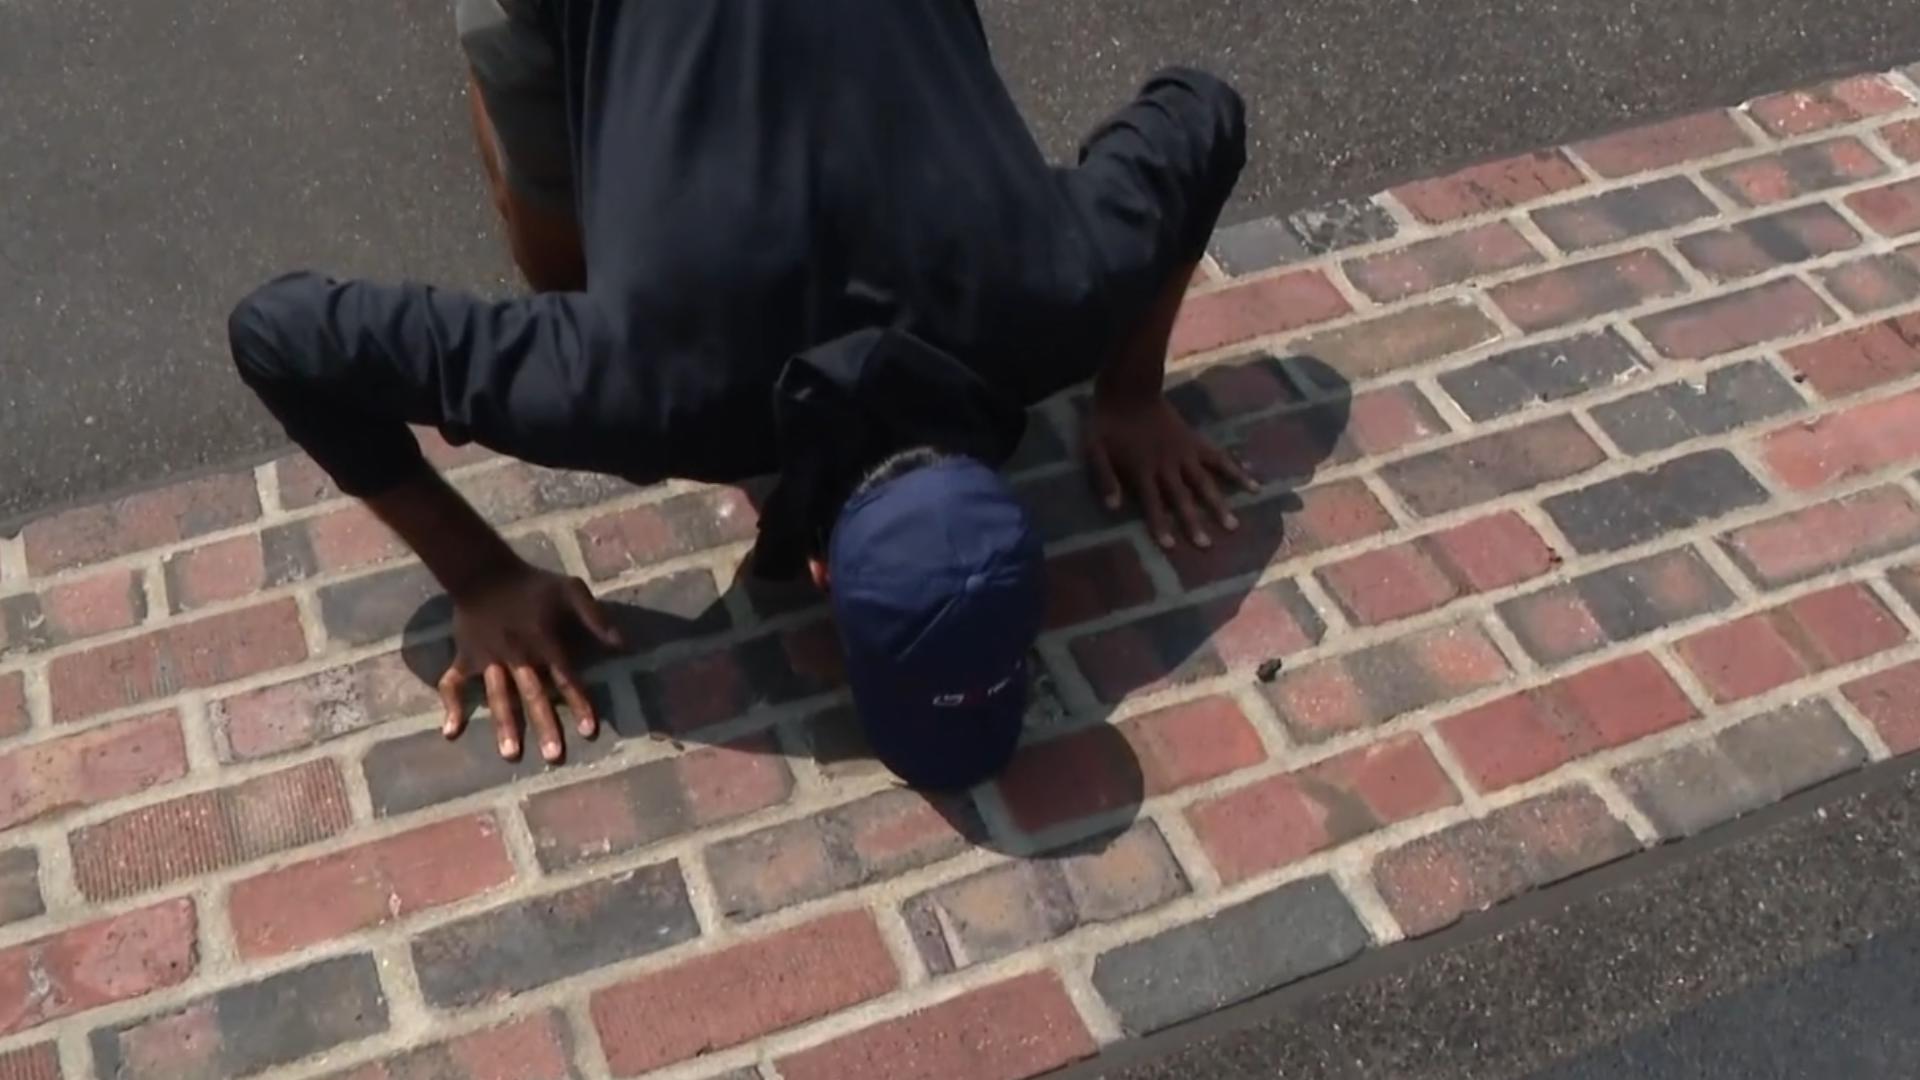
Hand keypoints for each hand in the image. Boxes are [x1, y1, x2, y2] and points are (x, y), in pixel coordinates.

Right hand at [438, 561, 624, 762]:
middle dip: (544, 725)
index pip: (566, 677)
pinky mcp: (465, 657)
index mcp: (543, 640)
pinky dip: (451, 705)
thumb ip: (595, 616)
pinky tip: (451, 732)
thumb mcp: (570, 589)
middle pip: (533, 694)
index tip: (589, 731)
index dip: (579, 703)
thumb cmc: (531, 584)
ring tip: (510, 753)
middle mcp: (517, 655)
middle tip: (553, 756)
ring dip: (504, 724)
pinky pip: (453, 683)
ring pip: (498, 696)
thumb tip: (622, 644)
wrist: (482, 571)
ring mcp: (488, 658)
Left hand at [1085, 393, 1258, 548]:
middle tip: (1206, 545)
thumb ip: (1104, 477)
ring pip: (1204, 482)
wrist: (1130, 390)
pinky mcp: (1197, 442)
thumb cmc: (1108, 423)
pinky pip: (1220, 458)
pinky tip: (1254, 486)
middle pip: (1182, 498)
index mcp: (1142, 469)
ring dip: (1218, 504)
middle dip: (1193, 522)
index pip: (1152, 503)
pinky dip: (1237, 471)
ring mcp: (1185, 453)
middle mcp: (1167, 465)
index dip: (1160, 525)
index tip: (1171, 547)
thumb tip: (1112, 507)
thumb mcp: (1094, 449)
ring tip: (1233, 525)